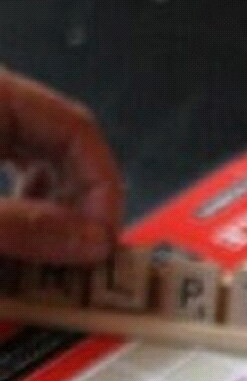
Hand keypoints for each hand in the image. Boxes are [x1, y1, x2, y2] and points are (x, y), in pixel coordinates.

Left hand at [0, 69, 122, 264]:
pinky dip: (20, 201)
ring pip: (32, 155)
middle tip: (81, 251)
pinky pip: (4, 165)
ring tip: (50, 248)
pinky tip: (18, 233)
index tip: (102, 241)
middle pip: (59, 143)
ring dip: (52, 205)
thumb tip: (94, 243)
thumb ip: (26, 226)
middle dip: (79, 201)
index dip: (103, 188)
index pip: (77, 129)